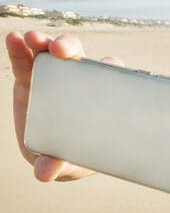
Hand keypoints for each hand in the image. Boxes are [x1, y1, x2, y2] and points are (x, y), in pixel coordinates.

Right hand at [6, 30, 123, 180]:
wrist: (53, 156)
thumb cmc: (74, 158)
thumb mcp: (70, 164)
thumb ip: (59, 166)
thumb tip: (44, 173)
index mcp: (101, 98)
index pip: (112, 77)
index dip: (111, 67)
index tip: (108, 63)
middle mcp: (80, 82)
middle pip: (80, 58)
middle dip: (72, 48)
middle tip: (61, 49)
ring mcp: (55, 78)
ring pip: (51, 54)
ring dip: (43, 43)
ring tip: (32, 39)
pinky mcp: (31, 79)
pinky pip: (25, 60)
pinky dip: (19, 49)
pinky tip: (14, 39)